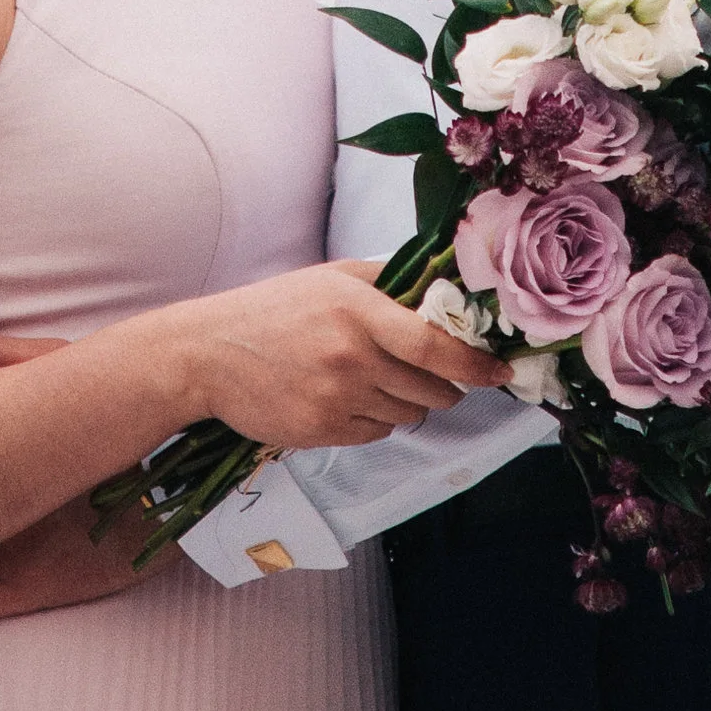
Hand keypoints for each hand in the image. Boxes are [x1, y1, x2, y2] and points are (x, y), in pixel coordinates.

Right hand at [183, 259, 507, 449]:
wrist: (210, 353)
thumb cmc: (275, 308)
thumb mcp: (331, 277)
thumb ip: (388, 282)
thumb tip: (442, 294)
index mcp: (357, 310)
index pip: (434, 345)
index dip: (475, 364)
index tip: (500, 372)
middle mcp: (351, 357)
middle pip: (430, 388)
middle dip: (444, 386)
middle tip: (434, 375)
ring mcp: (336, 398)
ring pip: (407, 414)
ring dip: (407, 402)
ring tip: (375, 380)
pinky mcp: (321, 432)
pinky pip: (375, 434)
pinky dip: (375, 420)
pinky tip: (348, 398)